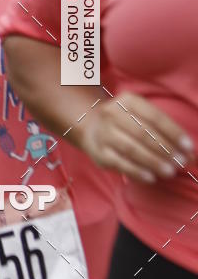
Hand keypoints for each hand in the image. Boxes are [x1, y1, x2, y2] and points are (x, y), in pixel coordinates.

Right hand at [79, 91, 194, 182]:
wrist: (92, 127)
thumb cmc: (127, 122)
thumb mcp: (141, 115)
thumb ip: (164, 131)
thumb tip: (190, 151)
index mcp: (128, 101)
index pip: (155, 117)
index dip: (174, 133)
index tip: (188, 147)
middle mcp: (113, 114)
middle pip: (144, 133)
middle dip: (165, 149)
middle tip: (181, 162)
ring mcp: (104, 133)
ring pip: (132, 149)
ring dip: (153, 162)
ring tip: (170, 172)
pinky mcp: (99, 152)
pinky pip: (121, 163)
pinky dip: (137, 172)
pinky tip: (152, 177)